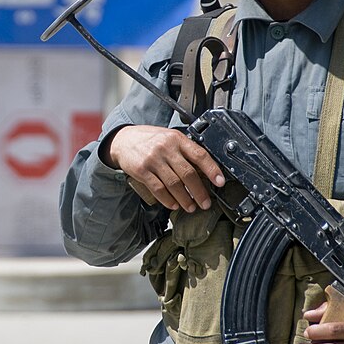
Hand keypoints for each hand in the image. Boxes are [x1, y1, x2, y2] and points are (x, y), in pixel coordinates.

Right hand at [105, 125, 224, 211]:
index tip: (220, 182)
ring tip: (191, 207)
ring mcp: (153, 159)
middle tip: (205, 203)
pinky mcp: (142, 170)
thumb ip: (184, 149)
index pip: (199, 154)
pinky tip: (174, 204)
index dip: (212, 169)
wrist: (123, 140)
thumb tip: (204, 170)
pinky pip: (158, 189)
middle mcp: (166, 148)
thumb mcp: (169, 137)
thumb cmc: (150, 139)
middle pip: (188, 173)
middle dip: (199, 191)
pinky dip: (168, 200)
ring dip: (185, 199)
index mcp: (177, 138)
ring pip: (174, 184)